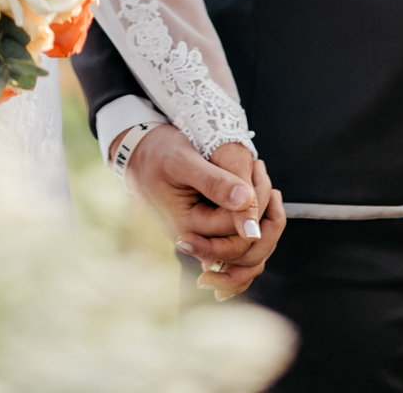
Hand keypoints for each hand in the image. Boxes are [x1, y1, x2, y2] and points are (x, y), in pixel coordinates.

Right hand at [120, 126, 285, 298]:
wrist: (139, 155)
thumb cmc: (157, 153)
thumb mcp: (182, 161)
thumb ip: (214, 182)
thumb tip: (246, 201)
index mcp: (188, 228)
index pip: (236, 231)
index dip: (255, 202)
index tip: (257, 167)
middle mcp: (197, 240)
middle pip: (245, 248)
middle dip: (263, 213)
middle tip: (261, 169)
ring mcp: (204, 238)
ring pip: (247, 250)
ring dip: (264, 220)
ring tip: (262, 179)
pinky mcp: (209, 230)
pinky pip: (240, 242)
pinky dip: (255, 223)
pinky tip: (259, 193)